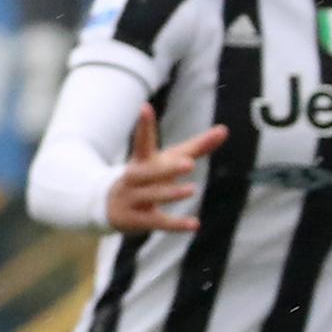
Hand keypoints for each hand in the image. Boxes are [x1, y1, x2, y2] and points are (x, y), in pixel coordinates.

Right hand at [106, 109, 222, 235]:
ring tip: (191, 189)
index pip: (142, 141)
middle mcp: (133, 178)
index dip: (144, 125)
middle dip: (167, 168)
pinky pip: (157, 222)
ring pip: (151, 195)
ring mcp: (131, 199)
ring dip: (169, 193)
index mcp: (142, 160)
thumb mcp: (168, 161)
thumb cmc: (148, 177)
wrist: (107, 206)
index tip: (145, 108)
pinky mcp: (135, 220)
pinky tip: (194, 224)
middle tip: (188, 162)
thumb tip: (224, 129)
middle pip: (148, 172)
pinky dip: (175, 224)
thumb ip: (197, 147)